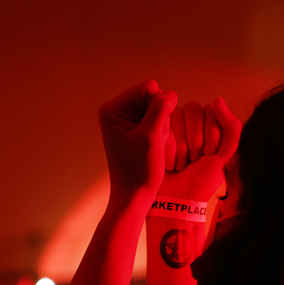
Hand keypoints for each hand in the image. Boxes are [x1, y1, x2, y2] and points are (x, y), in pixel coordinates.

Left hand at [98, 80, 177, 197]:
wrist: (133, 196)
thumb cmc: (139, 171)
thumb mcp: (152, 137)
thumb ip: (160, 109)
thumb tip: (170, 94)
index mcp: (113, 109)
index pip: (148, 88)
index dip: (160, 106)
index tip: (156, 132)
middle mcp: (116, 111)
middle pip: (152, 97)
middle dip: (161, 118)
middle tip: (155, 142)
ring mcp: (125, 120)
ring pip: (158, 110)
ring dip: (163, 127)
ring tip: (154, 147)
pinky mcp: (134, 130)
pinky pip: (157, 121)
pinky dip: (162, 133)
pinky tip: (155, 149)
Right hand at [157, 97, 241, 201]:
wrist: (176, 201)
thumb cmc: (200, 184)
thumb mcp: (223, 158)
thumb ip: (231, 128)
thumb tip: (217, 99)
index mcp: (208, 128)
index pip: (210, 111)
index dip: (209, 134)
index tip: (207, 155)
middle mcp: (189, 124)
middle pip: (193, 109)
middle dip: (195, 139)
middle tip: (193, 160)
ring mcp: (171, 127)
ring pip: (176, 115)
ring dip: (181, 145)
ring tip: (181, 164)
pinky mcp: (155, 134)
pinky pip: (162, 125)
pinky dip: (168, 147)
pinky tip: (169, 163)